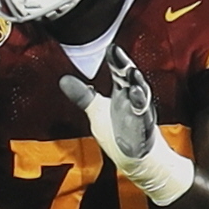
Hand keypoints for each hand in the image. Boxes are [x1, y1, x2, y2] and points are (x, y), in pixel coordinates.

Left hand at [60, 44, 193, 206]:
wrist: (137, 160)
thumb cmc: (120, 134)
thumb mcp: (97, 111)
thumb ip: (83, 95)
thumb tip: (63, 80)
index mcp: (123, 93)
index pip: (119, 72)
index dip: (116, 60)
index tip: (111, 48)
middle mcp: (134, 100)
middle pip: (132, 79)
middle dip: (126, 67)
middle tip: (118, 55)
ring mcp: (141, 115)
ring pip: (142, 97)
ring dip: (138, 86)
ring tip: (132, 75)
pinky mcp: (145, 131)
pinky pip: (144, 119)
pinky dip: (142, 112)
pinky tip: (137, 101)